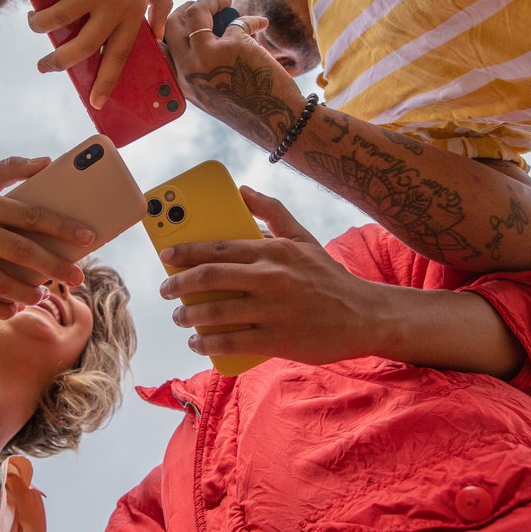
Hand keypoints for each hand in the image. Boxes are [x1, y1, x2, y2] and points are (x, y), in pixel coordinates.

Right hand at [0, 156, 94, 316]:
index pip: (29, 215)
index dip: (61, 227)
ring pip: (0, 282)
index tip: (89, 237)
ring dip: (28, 293)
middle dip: (54, 265)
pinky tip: (16, 308)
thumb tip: (47, 162)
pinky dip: (0, 308)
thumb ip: (11, 168)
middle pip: (20, 252)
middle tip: (77, 275)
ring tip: (45, 293)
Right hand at [21, 0, 171, 106]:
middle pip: (82, 48)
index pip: (120, 56)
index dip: (107, 82)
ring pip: (56, 22)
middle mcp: (115, 4)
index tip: (97, 103)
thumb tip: (156, 36)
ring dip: (38, 26)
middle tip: (44, 67)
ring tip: (33, 23)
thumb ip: (159, 6)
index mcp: (134, 11)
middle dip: (59, 63)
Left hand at [159, 186, 375, 364]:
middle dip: (178, 284)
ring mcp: (273, 310)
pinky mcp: (277, 339)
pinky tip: (197, 341)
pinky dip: (207, 342)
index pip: (218, 247)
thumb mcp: (303, 237)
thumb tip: (241, 189)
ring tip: (180, 316)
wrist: (365, 316)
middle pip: (209, 277)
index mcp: (273, 250)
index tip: (166, 256)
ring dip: (188, 315)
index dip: (185, 252)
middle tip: (166, 289)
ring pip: (215, 311)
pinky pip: (230, 341)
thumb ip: (271, 211)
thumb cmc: (328, 276)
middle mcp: (270, 277)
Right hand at [164, 0, 304, 148]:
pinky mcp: (233, 45)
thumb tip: (206, 32)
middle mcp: (188, 69)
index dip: (172, 26)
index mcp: (181, 82)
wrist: (275, 121)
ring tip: (226, 3)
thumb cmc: (248, 108)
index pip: (161, 45)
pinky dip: (251, 19)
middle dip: (187, 7)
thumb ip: (201, 67)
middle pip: (172, 23)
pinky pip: (237, 20)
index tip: (186, 19)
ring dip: (211, 1)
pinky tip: (261, 24)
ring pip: (195, 12)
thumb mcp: (213, 91)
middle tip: (205, 4)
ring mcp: (208, 55)